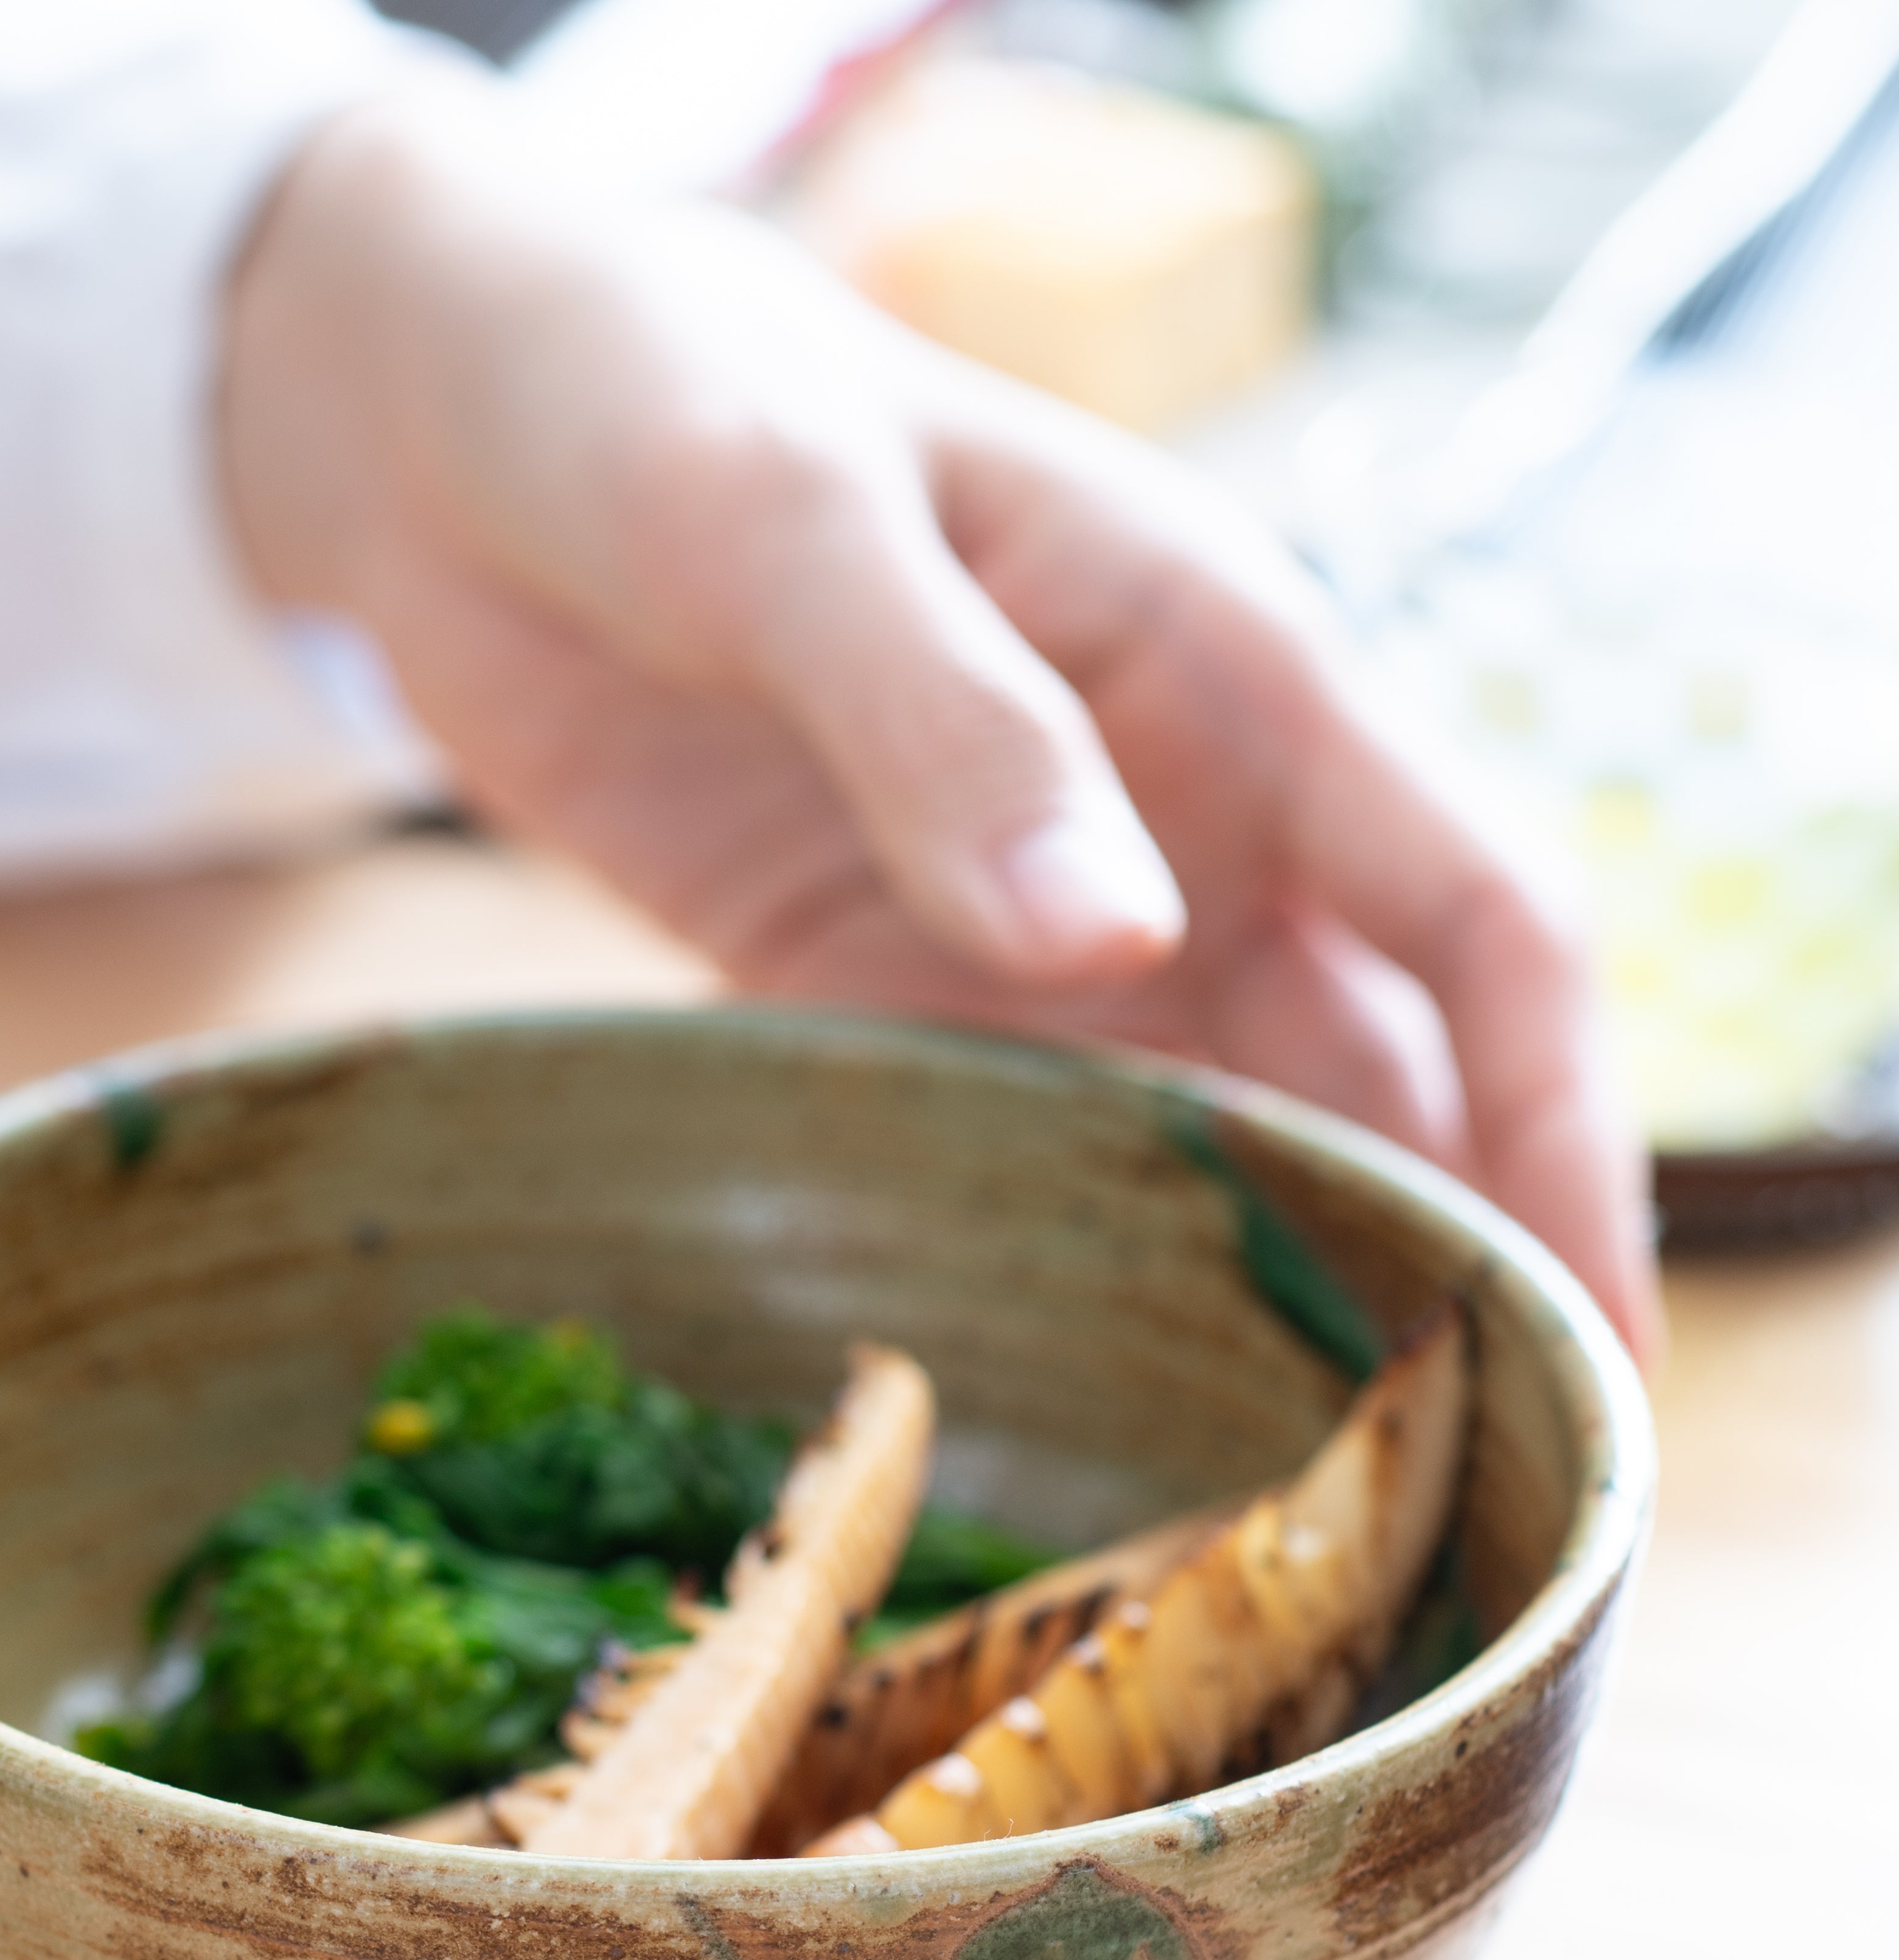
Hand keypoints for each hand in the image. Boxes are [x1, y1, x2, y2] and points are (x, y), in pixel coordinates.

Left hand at [221, 79, 1659, 1364]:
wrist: (450, 432)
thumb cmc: (648, 396)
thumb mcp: (791, 525)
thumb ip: (951, 720)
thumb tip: (1117, 939)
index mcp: (1220, 666)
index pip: (1477, 918)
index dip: (1558, 1127)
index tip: (1584, 1329)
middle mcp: (1162, 808)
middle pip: (1367, 1065)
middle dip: (1424, 1252)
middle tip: (1431, 1489)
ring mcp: (1017, 905)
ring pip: (1199, 1121)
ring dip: (1243, 1280)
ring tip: (1253, 1486)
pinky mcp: (870, 966)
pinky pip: (999, 1126)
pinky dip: (1042, 1242)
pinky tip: (1044, 1373)